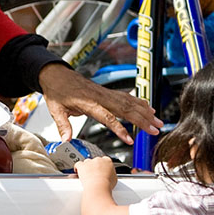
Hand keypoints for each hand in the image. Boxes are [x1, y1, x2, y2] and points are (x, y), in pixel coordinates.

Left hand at [39, 63, 161, 144]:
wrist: (57, 74)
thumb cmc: (57, 91)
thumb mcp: (55, 109)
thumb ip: (63, 125)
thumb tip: (66, 140)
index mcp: (88, 103)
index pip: (107, 117)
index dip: (119, 129)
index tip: (130, 140)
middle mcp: (100, 97)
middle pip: (125, 109)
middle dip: (142, 120)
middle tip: (156, 130)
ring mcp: (105, 93)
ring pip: (129, 103)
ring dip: (145, 112)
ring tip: (158, 122)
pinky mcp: (107, 92)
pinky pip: (126, 97)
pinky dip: (139, 102)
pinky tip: (148, 108)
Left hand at [75, 155, 117, 189]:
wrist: (98, 187)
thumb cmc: (106, 185)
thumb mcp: (114, 179)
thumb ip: (111, 174)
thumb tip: (109, 176)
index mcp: (107, 161)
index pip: (105, 160)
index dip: (102, 166)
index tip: (102, 170)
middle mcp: (98, 160)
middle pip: (95, 161)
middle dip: (95, 167)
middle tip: (95, 175)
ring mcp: (89, 162)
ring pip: (87, 162)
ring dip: (87, 167)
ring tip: (87, 176)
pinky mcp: (82, 165)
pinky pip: (78, 164)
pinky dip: (77, 168)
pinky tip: (78, 172)